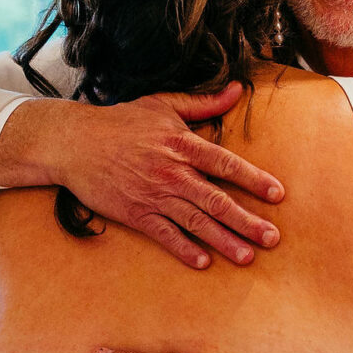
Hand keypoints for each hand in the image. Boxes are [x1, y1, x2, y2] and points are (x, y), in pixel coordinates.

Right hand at [0, 84, 284, 268]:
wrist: (74, 142)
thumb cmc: (120, 122)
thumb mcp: (162, 104)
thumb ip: (202, 102)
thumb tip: (236, 90)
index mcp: (182, 145)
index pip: (225, 164)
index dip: (254, 179)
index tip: (278, 194)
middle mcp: (172, 173)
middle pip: (217, 201)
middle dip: (247, 221)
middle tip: (272, 238)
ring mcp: (153, 195)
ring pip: (196, 222)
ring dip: (224, 241)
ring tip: (247, 256)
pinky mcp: (135, 214)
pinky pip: (164, 235)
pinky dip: (184, 249)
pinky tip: (204, 262)